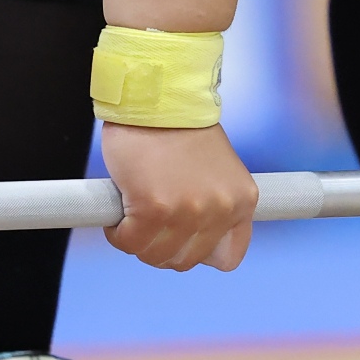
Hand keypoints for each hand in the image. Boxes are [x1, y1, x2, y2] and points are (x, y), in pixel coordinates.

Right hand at [99, 122, 257, 271]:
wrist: (158, 99)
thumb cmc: (180, 132)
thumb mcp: (217, 172)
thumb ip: (213, 206)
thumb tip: (189, 242)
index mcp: (242, 201)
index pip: (228, 258)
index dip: (199, 252)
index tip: (181, 238)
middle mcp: (221, 210)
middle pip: (184, 261)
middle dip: (161, 248)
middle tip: (147, 223)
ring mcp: (188, 211)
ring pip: (155, 255)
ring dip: (137, 241)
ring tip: (132, 214)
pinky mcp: (153, 208)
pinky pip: (129, 242)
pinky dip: (118, 234)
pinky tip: (119, 213)